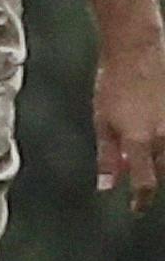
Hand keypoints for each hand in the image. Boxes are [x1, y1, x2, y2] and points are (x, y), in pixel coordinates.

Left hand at [94, 41, 164, 211]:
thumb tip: (107, 186)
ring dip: (159, 160)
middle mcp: (164, 136)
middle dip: (150, 176)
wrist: (137, 51)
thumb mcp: (102, 121)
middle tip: (135, 171)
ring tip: (144, 149)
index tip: (136, 208)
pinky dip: (164, 143)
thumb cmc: (113, 84)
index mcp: (140, 140)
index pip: (146, 182)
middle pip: (162, 171)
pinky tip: (154, 133)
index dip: (142, 200)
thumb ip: (108, 156)